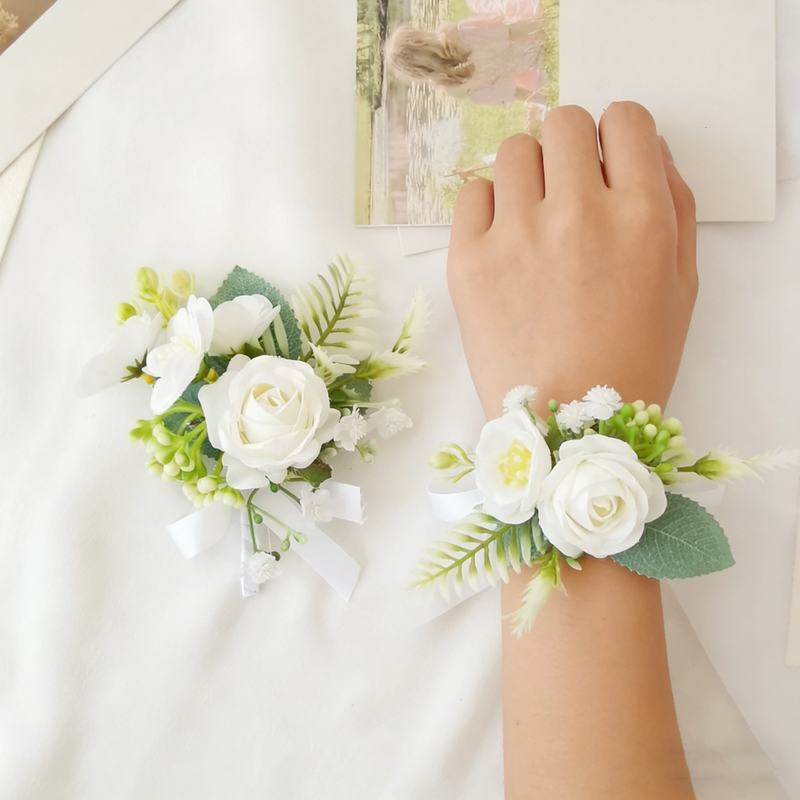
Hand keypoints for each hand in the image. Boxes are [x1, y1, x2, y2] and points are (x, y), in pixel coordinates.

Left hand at [447, 102, 696, 417]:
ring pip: (516, 150)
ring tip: (534, 220)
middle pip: (565, 123)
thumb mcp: (682, 284)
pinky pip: (472, 192)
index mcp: (640, 217)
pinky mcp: (467, 260)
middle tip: (569, 192)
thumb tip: (644, 148)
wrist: (567, 427)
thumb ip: (673, 204)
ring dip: (530, 174)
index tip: (609, 164)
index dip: (618, 137)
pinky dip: (489, 207)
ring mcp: (516, 235)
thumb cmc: (633, 360)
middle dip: (573, 149)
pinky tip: (503, 242)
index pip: (626, 119)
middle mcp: (578, 214)